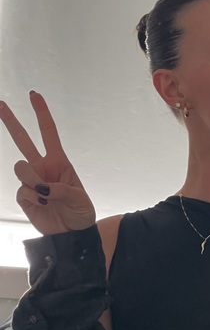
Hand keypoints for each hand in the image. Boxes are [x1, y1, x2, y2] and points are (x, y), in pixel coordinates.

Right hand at [0, 91, 95, 234]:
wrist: (72, 234)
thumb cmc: (81, 213)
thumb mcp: (79, 199)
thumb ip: (61, 190)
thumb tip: (41, 187)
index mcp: (60, 162)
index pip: (49, 133)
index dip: (42, 114)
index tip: (34, 95)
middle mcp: (43, 168)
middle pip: (24, 140)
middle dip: (11, 121)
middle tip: (0, 103)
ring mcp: (32, 181)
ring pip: (21, 169)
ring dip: (34, 181)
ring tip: (48, 196)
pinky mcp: (24, 197)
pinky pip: (22, 191)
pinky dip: (34, 198)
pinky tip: (44, 205)